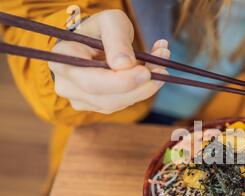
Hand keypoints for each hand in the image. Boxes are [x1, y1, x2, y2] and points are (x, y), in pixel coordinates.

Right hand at [49, 9, 169, 113]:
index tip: (146, 72)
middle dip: (139, 88)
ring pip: (118, 104)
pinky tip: (152, 72)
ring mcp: (82, 100)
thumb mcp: (110, 22)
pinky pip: (124, 103)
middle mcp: (67, 85)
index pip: (91, 82)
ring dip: (145, 88)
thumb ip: (117, 40)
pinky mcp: (99, 106)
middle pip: (106, 99)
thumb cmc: (100, 29)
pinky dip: (142, 90)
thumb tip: (124, 65)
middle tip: (162, 71)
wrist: (96, 40)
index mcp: (63, 61)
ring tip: (161, 64)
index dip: (121, 82)